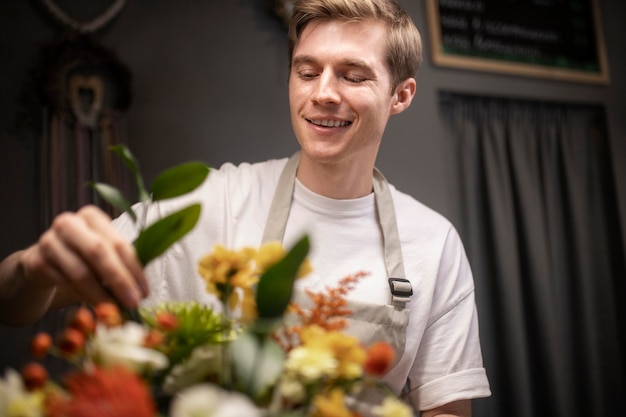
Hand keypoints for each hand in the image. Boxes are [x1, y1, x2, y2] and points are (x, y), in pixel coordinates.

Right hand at [19, 205, 148, 309]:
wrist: (41, 262)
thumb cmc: (81, 256)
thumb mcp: (103, 252)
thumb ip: (122, 262)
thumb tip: (143, 289)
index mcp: (92, 216)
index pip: (118, 243)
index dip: (134, 269)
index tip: (145, 292)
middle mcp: (69, 223)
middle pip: (99, 252)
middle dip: (119, 280)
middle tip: (133, 302)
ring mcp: (49, 241)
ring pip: (81, 272)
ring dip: (101, 295)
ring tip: (115, 309)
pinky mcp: (36, 261)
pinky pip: (65, 283)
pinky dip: (83, 297)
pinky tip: (96, 306)